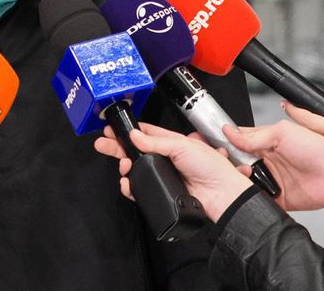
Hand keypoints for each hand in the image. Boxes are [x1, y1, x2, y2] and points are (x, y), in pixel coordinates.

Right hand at [94, 122, 251, 220]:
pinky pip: (140, 189)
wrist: (220, 195)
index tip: (113, 128)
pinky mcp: (162, 192)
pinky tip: (128, 183)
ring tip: (124, 166)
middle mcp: (165, 159)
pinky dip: (130, 187)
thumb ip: (156, 142)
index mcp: (172, 143)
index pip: (145, 133)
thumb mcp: (182, 146)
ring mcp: (163, 176)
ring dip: (125, 167)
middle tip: (102, 144)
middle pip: (135, 151)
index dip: (128, 130)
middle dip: (117, 147)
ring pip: (135, 170)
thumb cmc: (211, 167)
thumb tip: (135, 135)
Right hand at [223, 117, 323, 211]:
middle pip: (239, 164)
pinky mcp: (280, 198)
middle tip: (223, 165)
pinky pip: (260, 200)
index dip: (226, 144)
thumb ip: (254, 136)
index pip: (239, 142)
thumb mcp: (281, 133)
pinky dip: (252, 198)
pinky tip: (245, 195)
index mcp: (266, 142)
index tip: (212, 145)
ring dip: (240, 181)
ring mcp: (273, 180)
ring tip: (235, 179)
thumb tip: (230, 132)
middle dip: (229, 165)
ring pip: (246, 182)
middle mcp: (268, 161)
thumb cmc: (317, 147)